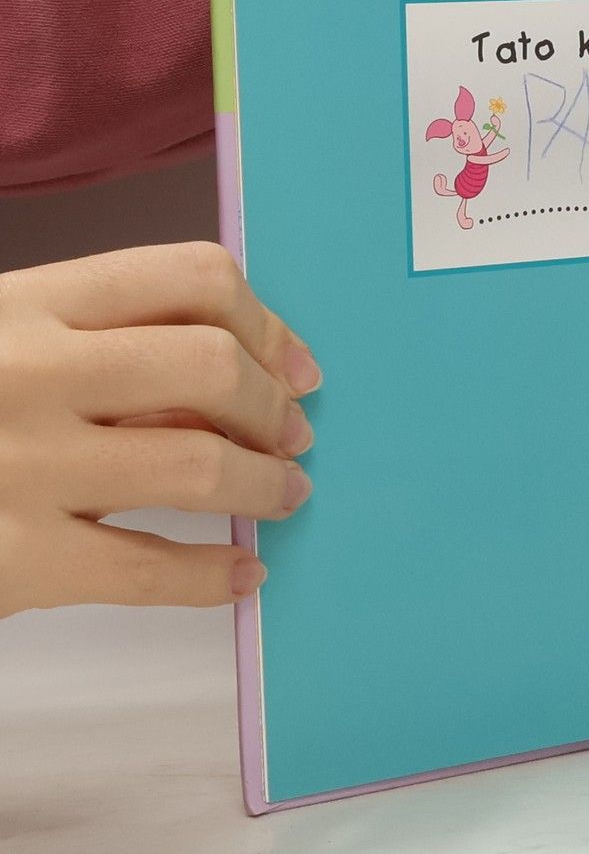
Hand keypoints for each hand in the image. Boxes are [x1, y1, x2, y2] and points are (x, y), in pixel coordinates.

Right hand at [0, 244, 319, 615]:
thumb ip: (103, 352)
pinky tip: (240, 573)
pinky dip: (210, 576)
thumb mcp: (7, 345)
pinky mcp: (12, 559)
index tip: (295, 366)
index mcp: (29, 305)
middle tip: (294, 435)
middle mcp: (30, 375)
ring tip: (283, 494)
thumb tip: (236, 383)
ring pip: (198, 467)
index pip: (190, 278)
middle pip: (210, 368)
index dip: (266, 323)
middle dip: (273, 407)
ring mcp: (21, 468)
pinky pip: (146, 570)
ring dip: (266, 484)